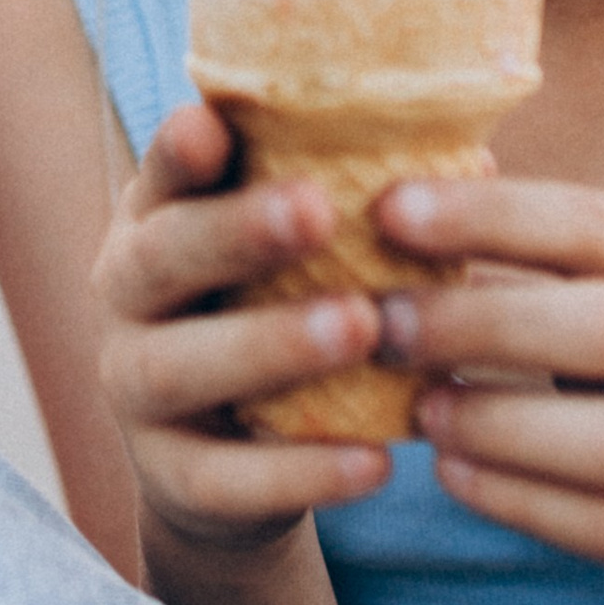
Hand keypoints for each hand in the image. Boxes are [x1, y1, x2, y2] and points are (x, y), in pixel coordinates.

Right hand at [91, 98, 390, 579]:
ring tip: (361, 325)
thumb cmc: (273, 312)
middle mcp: (125, 297)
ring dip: (270, 344)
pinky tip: (376, 461)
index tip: (214, 124)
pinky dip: (298, 474)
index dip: (180, 150)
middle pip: (160, 258)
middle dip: (236, 232)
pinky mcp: (169, 477)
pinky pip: (224, 479)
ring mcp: (134, 390)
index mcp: (156, 220)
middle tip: (318, 211)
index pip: (162, 173)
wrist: (226, 460)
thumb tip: (478, 156)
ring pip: (180, 367)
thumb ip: (346, 200)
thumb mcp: (290, 255)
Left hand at [375, 176, 603, 604]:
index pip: (603, 224)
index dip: (491, 214)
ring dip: (496, 424)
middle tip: (383, 325)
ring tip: (417, 410)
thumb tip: (414, 203)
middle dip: (478, 321)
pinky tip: (454, 476)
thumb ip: (567, 266)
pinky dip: (522, 501)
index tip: (386, 210)